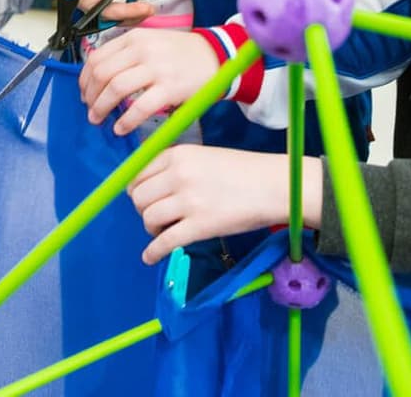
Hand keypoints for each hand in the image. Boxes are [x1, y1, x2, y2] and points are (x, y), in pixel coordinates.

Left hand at [79, 28, 219, 133]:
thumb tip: (98, 78)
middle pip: (102, 74)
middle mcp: (142, 50)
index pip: (97, 58)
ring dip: (102, 108)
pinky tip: (121, 128)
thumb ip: (126, 54)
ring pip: (116, 89)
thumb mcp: (150, 41)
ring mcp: (156, 68)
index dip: (85, 80)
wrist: (215, 55)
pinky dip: (125, 121)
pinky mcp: (170, 87)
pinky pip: (140, 107)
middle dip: (91, 96)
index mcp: (134, 38)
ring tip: (99, 120)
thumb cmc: (179, 52)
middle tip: (91, 111)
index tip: (85, 94)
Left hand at [128, 145, 320, 263]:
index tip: (143, 199)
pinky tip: (150, 257)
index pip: (137, 173)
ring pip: (148, 218)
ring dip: (151, 229)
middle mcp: (178, 174)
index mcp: (178, 154)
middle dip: (143, 210)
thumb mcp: (203, 157)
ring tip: (165, 231)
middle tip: (157, 216)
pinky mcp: (200, 226)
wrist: (274, 185)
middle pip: (139, 197)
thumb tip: (148, 186)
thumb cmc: (243, 171)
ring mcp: (189, 200)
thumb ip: (176, 167)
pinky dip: (153, 252)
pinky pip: (164, 242)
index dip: (136, 190)